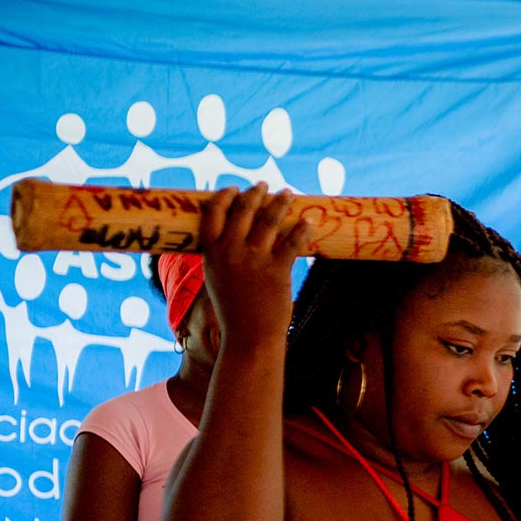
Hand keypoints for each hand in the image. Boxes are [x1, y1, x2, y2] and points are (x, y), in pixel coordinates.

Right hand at [197, 184, 310, 349]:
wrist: (249, 336)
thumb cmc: (234, 309)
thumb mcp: (217, 278)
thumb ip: (222, 256)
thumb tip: (233, 235)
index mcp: (211, 253)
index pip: (212, 214)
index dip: (223, 197)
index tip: (234, 188)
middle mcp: (230, 252)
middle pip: (243, 211)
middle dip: (255, 194)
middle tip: (265, 185)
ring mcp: (254, 260)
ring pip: (269, 221)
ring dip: (280, 203)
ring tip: (288, 193)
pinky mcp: (277, 270)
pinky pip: (292, 243)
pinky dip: (302, 229)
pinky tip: (309, 220)